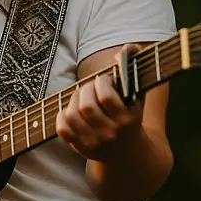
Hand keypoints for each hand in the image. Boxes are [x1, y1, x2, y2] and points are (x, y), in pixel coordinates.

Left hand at [56, 45, 144, 161]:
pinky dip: (62, 116)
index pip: (107, 97)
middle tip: (89, 87)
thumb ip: (134, 70)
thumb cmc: (131, 115)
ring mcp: (94, 143)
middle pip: (86, 107)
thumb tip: (128, 48)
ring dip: (73, 101)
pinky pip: (62, 129)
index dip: (101, 82)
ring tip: (81, 97)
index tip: (103, 79)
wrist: (128, 153)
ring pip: (72, 116)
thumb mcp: (138, 95)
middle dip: (85, 89)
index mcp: (127, 120)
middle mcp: (111, 134)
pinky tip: (71, 110)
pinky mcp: (80, 147)